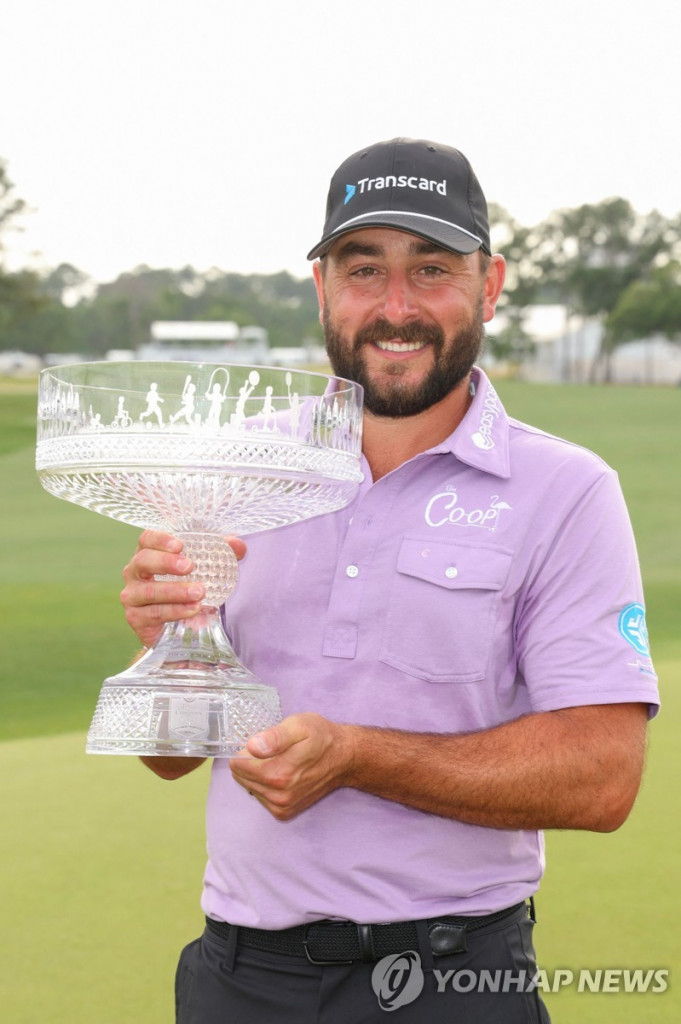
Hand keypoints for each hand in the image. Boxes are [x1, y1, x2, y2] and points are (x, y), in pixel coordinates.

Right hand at [120, 529, 246, 648]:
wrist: (177, 626)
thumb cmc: (187, 587)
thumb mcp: (206, 569)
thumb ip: (222, 554)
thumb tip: (238, 546)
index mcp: (148, 554)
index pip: (146, 540)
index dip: (160, 540)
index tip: (180, 545)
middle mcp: (134, 573)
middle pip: (143, 561)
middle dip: (166, 563)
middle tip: (190, 567)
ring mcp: (132, 596)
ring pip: (150, 591)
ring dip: (176, 591)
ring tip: (200, 592)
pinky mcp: (136, 618)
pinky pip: (155, 613)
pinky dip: (176, 610)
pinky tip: (193, 609)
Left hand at [230, 713, 355, 820]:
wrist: (343, 757)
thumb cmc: (321, 737)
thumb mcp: (299, 725)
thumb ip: (274, 736)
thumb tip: (251, 746)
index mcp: (280, 773)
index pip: (238, 765)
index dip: (245, 750)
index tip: (260, 742)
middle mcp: (279, 795)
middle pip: (241, 777)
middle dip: (250, 762)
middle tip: (271, 750)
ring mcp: (282, 806)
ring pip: (250, 787)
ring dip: (257, 774)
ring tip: (279, 760)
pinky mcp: (284, 812)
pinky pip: (260, 798)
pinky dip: (264, 785)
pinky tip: (280, 773)